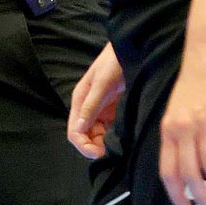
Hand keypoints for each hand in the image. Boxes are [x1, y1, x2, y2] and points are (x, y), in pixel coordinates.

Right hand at [67, 43, 123, 158]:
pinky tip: (123, 138)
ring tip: (119, 146)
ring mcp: (100, 110)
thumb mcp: (102, 84)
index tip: (100, 154)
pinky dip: (113, 137)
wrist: (131, 50)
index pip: (74, 132)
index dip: (84, 146)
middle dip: (95, 147)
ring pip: (97, 135)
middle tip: (112, 152)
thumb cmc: (114, 62)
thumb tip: (79, 129)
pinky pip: (109, 129)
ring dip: (105, 143)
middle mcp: (88, 108)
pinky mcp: (113, 111)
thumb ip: (91, 106)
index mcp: (80, 101)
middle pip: (85, 136)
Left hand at [158, 48, 205, 204]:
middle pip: (189, 174)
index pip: (168, 171)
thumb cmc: (196, 81)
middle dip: (200, 197)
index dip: (176, 194)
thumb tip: (189, 163)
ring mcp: (203, 123)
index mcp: (168, 129)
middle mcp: (182, 129)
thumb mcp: (178, 110)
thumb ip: (181, 135)